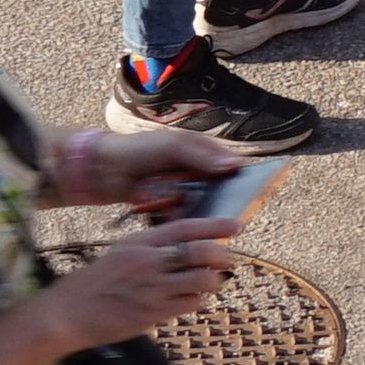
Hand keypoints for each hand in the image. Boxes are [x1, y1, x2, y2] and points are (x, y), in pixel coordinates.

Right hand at [33, 215, 245, 351]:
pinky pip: (190, 304)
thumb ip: (152, 247)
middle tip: (229, 259)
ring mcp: (152, 288)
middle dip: (222, 255)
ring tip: (211, 282)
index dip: (214, 225)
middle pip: (200, 252)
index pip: (185, 227)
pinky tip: (190, 300)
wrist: (68, 313)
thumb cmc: (96, 282)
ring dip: (213, 281)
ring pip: (202, 280)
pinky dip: (197, 301)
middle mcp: (148, 262)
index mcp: (140, 242)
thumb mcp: (122, 252)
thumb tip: (189, 245)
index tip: (235, 225)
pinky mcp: (153, 313)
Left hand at [83, 127, 257, 214]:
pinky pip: (186, 217)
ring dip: (202, 210)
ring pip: (205, 206)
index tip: (258, 189)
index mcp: (204, 153)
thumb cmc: (140, 149)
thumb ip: (201, 155)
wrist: (105, 170)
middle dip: (223, 199)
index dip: (246, 177)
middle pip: (222, 190)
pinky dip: (183, 218)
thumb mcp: (172, 146)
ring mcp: (186, 191)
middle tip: (227, 208)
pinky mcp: (172, 208)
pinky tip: (176, 215)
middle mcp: (199, 173)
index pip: (232, 165)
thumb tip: (233, 164)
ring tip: (194, 209)